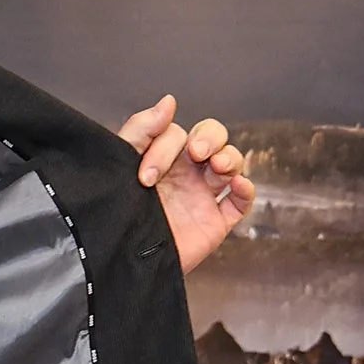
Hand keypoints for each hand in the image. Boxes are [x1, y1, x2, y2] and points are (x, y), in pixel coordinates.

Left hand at [117, 94, 255, 273]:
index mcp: (161, 158)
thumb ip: (140, 132)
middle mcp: (184, 172)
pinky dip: (246, 189)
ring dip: (230, 157)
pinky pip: (240, 201)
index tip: (145, 176)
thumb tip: (169, 101)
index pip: (177, 133)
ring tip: (217, 167)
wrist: (118, 261)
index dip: (165, 147)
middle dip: (210, 137)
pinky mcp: (215, 222)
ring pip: (231, 163)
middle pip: (213, 137)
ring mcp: (202, 196)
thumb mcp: (121, 167)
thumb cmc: (116, 215)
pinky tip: (238, 184)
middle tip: (197, 153)